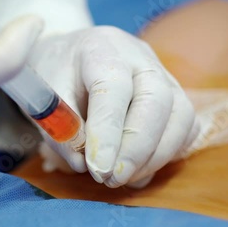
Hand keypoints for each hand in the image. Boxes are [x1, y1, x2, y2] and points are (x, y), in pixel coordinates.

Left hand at [30, 27, 199, 187]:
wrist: (69, 54)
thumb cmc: (54, 75)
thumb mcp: (41, 98)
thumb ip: (60, 130)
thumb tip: (84, 165)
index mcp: (99, 47)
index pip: (113, 86)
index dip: (108, 131)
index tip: (97, 168)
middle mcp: (137, 54)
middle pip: (157, 99)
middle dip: (138, 148)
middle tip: (112, 179)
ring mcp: (161, 72)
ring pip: (181, 113)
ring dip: (156, 156)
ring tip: (123, 178)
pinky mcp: (172, 92)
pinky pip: (186, 124)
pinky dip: (168, 152)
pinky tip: (140, 168)